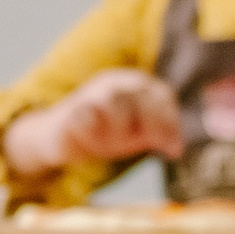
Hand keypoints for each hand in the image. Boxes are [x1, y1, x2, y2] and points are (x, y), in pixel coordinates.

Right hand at [1, 70, 184, 175]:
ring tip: (111, 147)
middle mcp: (114, 83)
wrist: (59, 137)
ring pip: (111, 101)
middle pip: (138, 94)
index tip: (173, 150)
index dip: (169, 123)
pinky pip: (84, 117)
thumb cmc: (105, 133)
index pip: (161, 96)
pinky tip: (91, 145)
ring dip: (118, 129)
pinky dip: (92, 133)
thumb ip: (157, 135)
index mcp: (136, 85)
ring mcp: (89, 94)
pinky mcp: (68, 111)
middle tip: (148, 146)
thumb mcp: (137, 133)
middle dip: (149, 124)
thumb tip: (175, 150)